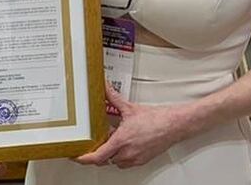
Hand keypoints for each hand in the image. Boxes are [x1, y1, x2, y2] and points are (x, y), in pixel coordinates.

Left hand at [73, 83, 189, 168]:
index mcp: (121, 141)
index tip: (76, 157)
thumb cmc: (156, 119)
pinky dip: (121, 154)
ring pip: (115, 162)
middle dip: (98, 152)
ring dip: (110, 153)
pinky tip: (123, 142)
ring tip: (111, 139)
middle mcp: (127, 152)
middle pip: (104, 160)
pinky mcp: (143, 160)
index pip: (98, 156)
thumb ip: (113, 98)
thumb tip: (104, 88)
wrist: (174, 125)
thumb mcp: (129, 108)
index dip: (84, 159)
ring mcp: (135, 158)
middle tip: (94, 143)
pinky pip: (126, 162)